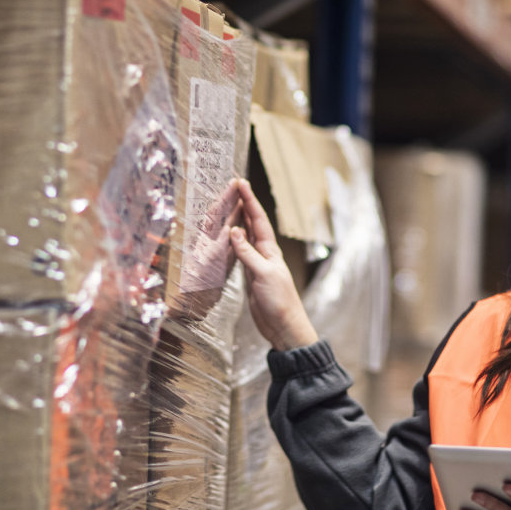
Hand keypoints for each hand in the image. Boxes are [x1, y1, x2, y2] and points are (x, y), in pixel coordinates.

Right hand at [229, 178, 318, 350]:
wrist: (283, 326)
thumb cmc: (279, 301)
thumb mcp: (263, 275)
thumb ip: (248, 254)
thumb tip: (234, 231)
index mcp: (271, 250)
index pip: (258, 220)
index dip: (249, 201)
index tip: (240, 183)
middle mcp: (264, 254)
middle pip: (252, 224)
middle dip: (244, 205)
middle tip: (233, 187)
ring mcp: (257, 264)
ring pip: (246, 237)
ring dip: (238, 221)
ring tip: (229, 206)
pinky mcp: (250, 277)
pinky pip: (239, 254)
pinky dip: (232, 243)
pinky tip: (227, 238)